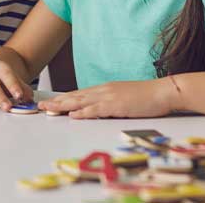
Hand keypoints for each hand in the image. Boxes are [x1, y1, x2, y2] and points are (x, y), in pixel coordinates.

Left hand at [38, 78, 176, 118]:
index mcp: (105, 89)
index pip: (80, 94)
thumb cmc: (147, 97)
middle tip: (41, 106)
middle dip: (57, 102)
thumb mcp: (124, 99)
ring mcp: (109, 97)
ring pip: (81, 101)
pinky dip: (83, 112)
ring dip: (63, 106)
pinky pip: (96, 109)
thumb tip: (99, 111)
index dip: (64, 98)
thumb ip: (110, 103)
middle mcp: (104, 91)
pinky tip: (73, 115)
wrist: (163, 91)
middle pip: (75, 96)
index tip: (51, 102)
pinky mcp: (117, 105)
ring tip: (48, 109)